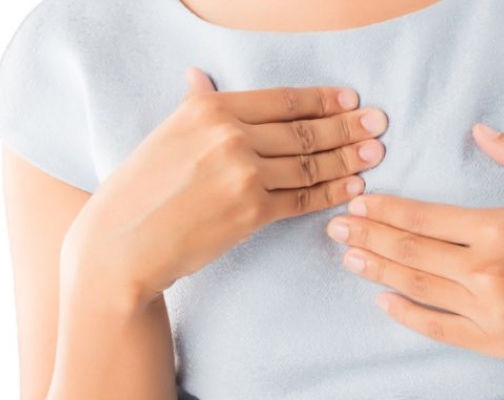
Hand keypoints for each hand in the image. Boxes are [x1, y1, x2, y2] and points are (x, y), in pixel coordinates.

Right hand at [62, 67, 388, 303]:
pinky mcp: (251, 211)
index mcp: (210, 108)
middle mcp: (230, 135)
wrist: (122, 244)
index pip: (283, 100)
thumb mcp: (166, 134)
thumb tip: (200, 76)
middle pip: (304, 129)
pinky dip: (332, 193)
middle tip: (380, 124)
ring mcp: (243, 173)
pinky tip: (352, 187)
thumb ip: (194, 104)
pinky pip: (303, 199)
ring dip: (348, 160)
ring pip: (310, 164)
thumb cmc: (140, 189)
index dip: (323, 100)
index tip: (350, 101)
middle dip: (349, 127)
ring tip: (374, 154)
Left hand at [325, 123, 503, 360]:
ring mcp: (490, 309)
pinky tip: (386, 302)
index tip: (359, 203)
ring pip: (418, 288)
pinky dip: (408, 315)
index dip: (384, 211)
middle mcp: (487, 269)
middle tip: (337, 229)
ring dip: (378, 272)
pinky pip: (440, 328)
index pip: (423, 217)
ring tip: (350, 259)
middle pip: (410, 251)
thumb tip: (479, 131)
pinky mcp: (498, 342)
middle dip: (367, 238)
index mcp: (499, 227)